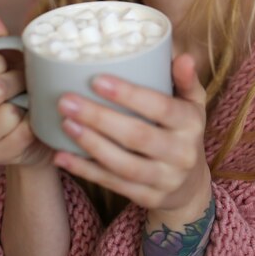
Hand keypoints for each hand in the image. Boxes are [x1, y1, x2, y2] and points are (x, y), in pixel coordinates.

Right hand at [0, 8, 51, 167]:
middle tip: (27, 83)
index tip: (8, 63)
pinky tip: (34, 121)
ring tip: (30, 102)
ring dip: (27, 104)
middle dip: (18, 81)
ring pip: (7, 113)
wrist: (36, 132)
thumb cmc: (20, 90)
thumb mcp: (9, 62)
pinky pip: (21, 133)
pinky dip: (33, 124)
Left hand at [53, 54, 210, 213]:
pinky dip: (86, 171)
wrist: (192, 185)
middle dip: (99, 118)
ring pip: (123, 164)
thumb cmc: (184, 130)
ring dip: (91, 145)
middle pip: (137, 136)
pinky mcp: (148, 198)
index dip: (129, 95)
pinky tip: (62, 156)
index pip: (160, 107)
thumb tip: (183, 57)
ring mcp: (166, 179)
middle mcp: (182, 153)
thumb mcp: (192, 102)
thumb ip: (185, 79)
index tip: (97, 80)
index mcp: (191, 123)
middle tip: (67, 101)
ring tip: (65, 124)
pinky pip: (114, 185)